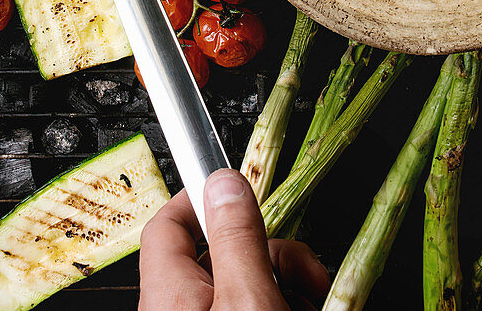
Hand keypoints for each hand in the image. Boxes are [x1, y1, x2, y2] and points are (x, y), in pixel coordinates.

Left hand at [139, 169, 329, 309]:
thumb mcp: (249, 299)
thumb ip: (237, 239)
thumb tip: (225, 182)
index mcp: (170, 294)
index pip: (168, 223)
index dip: (202, 196)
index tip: (239, 184)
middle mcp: (181, 309)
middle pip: (224, 255)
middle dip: (274, 254)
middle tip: (306, 270)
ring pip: (246, 285)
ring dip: (288, 284)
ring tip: (313, 300)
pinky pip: (253, 308)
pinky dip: (282, 305)